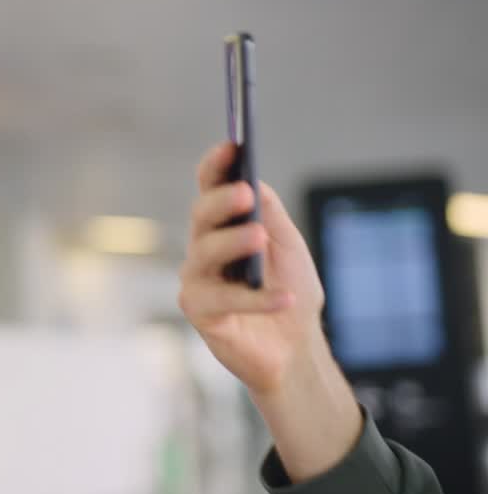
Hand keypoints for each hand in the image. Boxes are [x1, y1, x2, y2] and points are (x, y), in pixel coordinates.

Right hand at [179, 143, 321, 395]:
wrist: (295, 347)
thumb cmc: (289, 290)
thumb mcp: (287, 244)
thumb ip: (269, 213)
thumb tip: (252, 181)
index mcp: (222, 226)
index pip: (210, 187)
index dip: (215, 166)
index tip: (231, 146)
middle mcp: (203, 249)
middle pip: (201, 217)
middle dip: (220, 202)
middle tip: (244, 192)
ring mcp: (198, 280)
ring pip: (204, 254)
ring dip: (232, 243)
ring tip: (258, 237)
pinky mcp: (200, 312)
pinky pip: (224, 300)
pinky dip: (257, 298)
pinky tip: (283, 298)